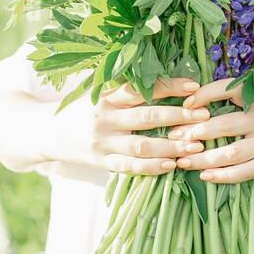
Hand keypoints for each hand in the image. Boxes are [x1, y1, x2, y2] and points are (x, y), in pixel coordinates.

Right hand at [89, 78, 210, 174]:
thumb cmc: (84, 110)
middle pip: (145, 117)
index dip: (169, 87)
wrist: (50, 133)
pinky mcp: (101, 162)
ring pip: (141, 145)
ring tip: (196, 145)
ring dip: (170, 146)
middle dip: (178, 116)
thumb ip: (129, 93)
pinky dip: (152, 167)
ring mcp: (103, 143)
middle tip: (203, 116)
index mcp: (106, 97)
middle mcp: (104, 118)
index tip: (194, 86)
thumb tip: (172, 86)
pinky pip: (129, 167)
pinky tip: (172, 165)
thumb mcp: (101, 94)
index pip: (141, 89)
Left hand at [167, 78, 253, 183]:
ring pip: (233, 152)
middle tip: (174, 139)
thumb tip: (190, 110)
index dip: (205, 94)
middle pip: (226, 124)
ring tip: (183, 162)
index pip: (230, 88)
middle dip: (196, 132)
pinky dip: (223, 175)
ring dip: (205, 158)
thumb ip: (234, 107)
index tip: (185, 104)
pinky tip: (206, 176)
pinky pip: (245, 171)